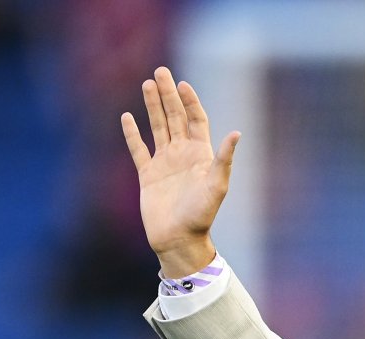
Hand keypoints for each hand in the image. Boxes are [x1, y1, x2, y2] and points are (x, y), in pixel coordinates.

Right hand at [120, 67, 240, 277]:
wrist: (179, 239)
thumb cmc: (201, 215)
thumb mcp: (216, 185)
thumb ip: (224, 159)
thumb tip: (237, 133)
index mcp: (201, 155)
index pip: (195, 120)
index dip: (190, 101)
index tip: (182, 83)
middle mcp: (183, 155)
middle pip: (175, 117)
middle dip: (168, 95)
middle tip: (160, 72)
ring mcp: (164, 163)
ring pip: (157, 128)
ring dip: (152, 106)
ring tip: (147, 84)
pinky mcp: (148, 175)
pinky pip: (138, 149)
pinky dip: (132, 133)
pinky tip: (127, 117)